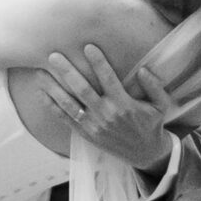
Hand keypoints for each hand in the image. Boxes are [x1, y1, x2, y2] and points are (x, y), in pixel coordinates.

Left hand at [40, 45, 171, 173]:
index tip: (88, 46)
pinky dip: (52, 106)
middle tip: (53, 56)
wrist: (145, 154)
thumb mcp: (160, 105)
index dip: (98, 62)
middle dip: (67, 72)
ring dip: (53, 88)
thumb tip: (144, 69)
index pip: (108, 79)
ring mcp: (94, 125)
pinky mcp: (86, 134)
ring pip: (69, 104)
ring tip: (40, 73)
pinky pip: (66, 119)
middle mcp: (106, 114)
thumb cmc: (151, 125)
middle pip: (83, 89)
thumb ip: (154, 86)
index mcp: (124, 104)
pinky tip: (41, 93)